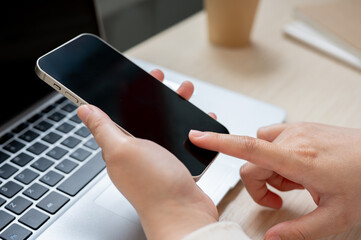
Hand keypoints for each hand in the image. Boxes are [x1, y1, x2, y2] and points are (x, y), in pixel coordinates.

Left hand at [77, 69, 217, 239]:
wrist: (184, 213)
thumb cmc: (154, 186)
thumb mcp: (123, 149)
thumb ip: (104, 128)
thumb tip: (83, 110)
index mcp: (120, 147)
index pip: (121, 113)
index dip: (131, 93)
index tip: (144, 78)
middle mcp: (138, 153)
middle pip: (146, 117)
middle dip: (159, 98)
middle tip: (172, 85)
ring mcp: (158, 159)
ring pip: (166, 127)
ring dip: (177, 110)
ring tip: (188, 97)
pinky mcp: (175, 165)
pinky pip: (180, 140)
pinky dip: (189, 129)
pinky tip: (198, 124)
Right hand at [189, 122, 360, 239]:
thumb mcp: (336, 217)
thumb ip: (299, 231)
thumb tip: (271, 238)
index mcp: (300, 160)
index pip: (248, 147)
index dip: (218, 142)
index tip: (198, 137)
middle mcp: (295, 140)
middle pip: (251, 161)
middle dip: (258, 185)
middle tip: (279, 199)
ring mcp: (299, 131)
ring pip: (261, 149)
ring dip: (269, 169)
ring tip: (295, 181)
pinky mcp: (302, 127)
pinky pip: (272, 138)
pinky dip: (275, 154)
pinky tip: (294, 166)